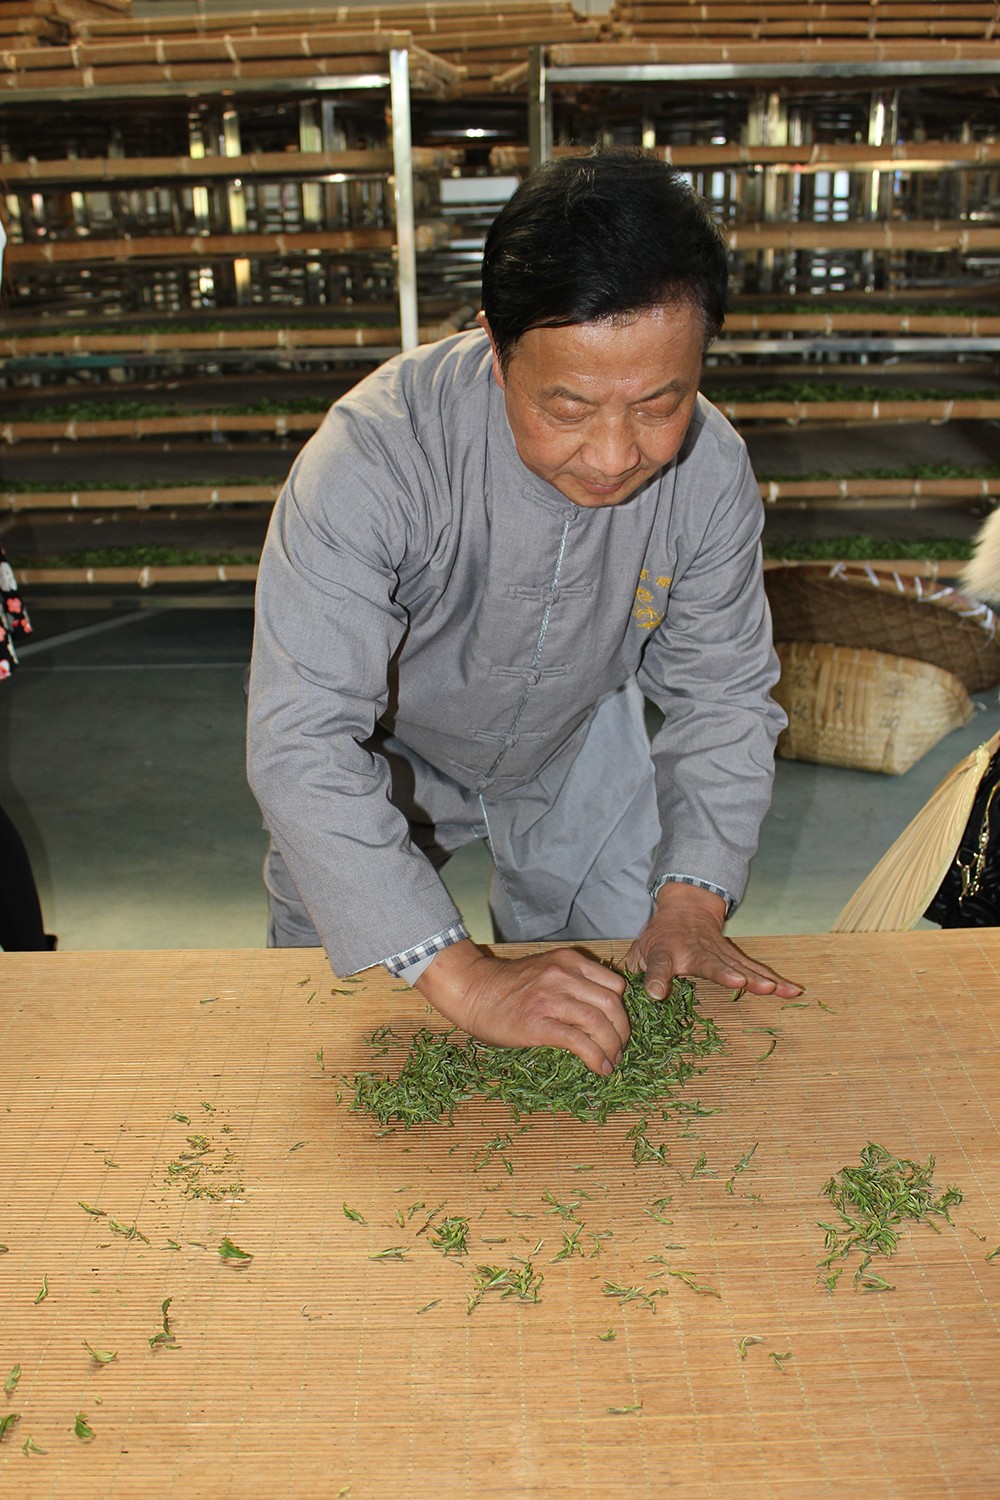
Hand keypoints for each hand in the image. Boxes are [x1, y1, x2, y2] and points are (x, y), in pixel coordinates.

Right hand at [414, 939, 629, 1075]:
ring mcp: (551, 998)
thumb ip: (573, 982)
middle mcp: (564, 975)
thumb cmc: (507, 986)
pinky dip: (596, 1057)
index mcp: (569, 961)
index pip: (614, 985)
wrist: (472, 991)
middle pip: (613, 1004)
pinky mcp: (539, 1022)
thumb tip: (601, 1013)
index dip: (622, 1010)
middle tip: (619, 1048)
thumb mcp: (546, 971)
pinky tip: (600, 1068)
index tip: (618, 1027)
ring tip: (612, 1061)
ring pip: (599, 1023)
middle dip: (622, 1031)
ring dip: (612, 1047)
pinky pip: (579, 1041)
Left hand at [623, 882, 802, 1000]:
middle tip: (739, 983)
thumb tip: (624, 998)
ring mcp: (718, 952)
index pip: (658, 966)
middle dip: (725, 974)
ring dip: (758, 978)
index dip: (655, 979)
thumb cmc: (660, 937)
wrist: (687, 909)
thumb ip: (634, 972)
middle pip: (711, 963)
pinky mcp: (735, 957)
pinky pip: (756, 970)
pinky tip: (793, 992)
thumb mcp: (639, 950)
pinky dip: (775, 981)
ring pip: (740, 965)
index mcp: (665, 952)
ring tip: (774, 990)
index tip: (656, 993)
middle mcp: (695, 951)